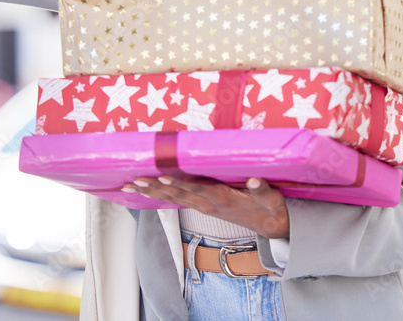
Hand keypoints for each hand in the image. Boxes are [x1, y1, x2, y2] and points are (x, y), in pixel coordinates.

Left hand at [123, 176, 289, 238]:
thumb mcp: (271, 199)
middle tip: (134, 181)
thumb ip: (263, 189)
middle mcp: (208, 202)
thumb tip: (255, 179)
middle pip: (177, 194)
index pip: (196, 189)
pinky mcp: (202, 205)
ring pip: (172, 198)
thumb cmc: (268, 207)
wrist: (269, 225)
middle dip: (154, 187)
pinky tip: (145, 190)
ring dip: (150, 192)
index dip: (179, 184)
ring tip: (130, 186)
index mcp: (221, 198)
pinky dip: (158, 194)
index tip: (161, 176)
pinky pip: (176, 199)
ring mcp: (203, 205)